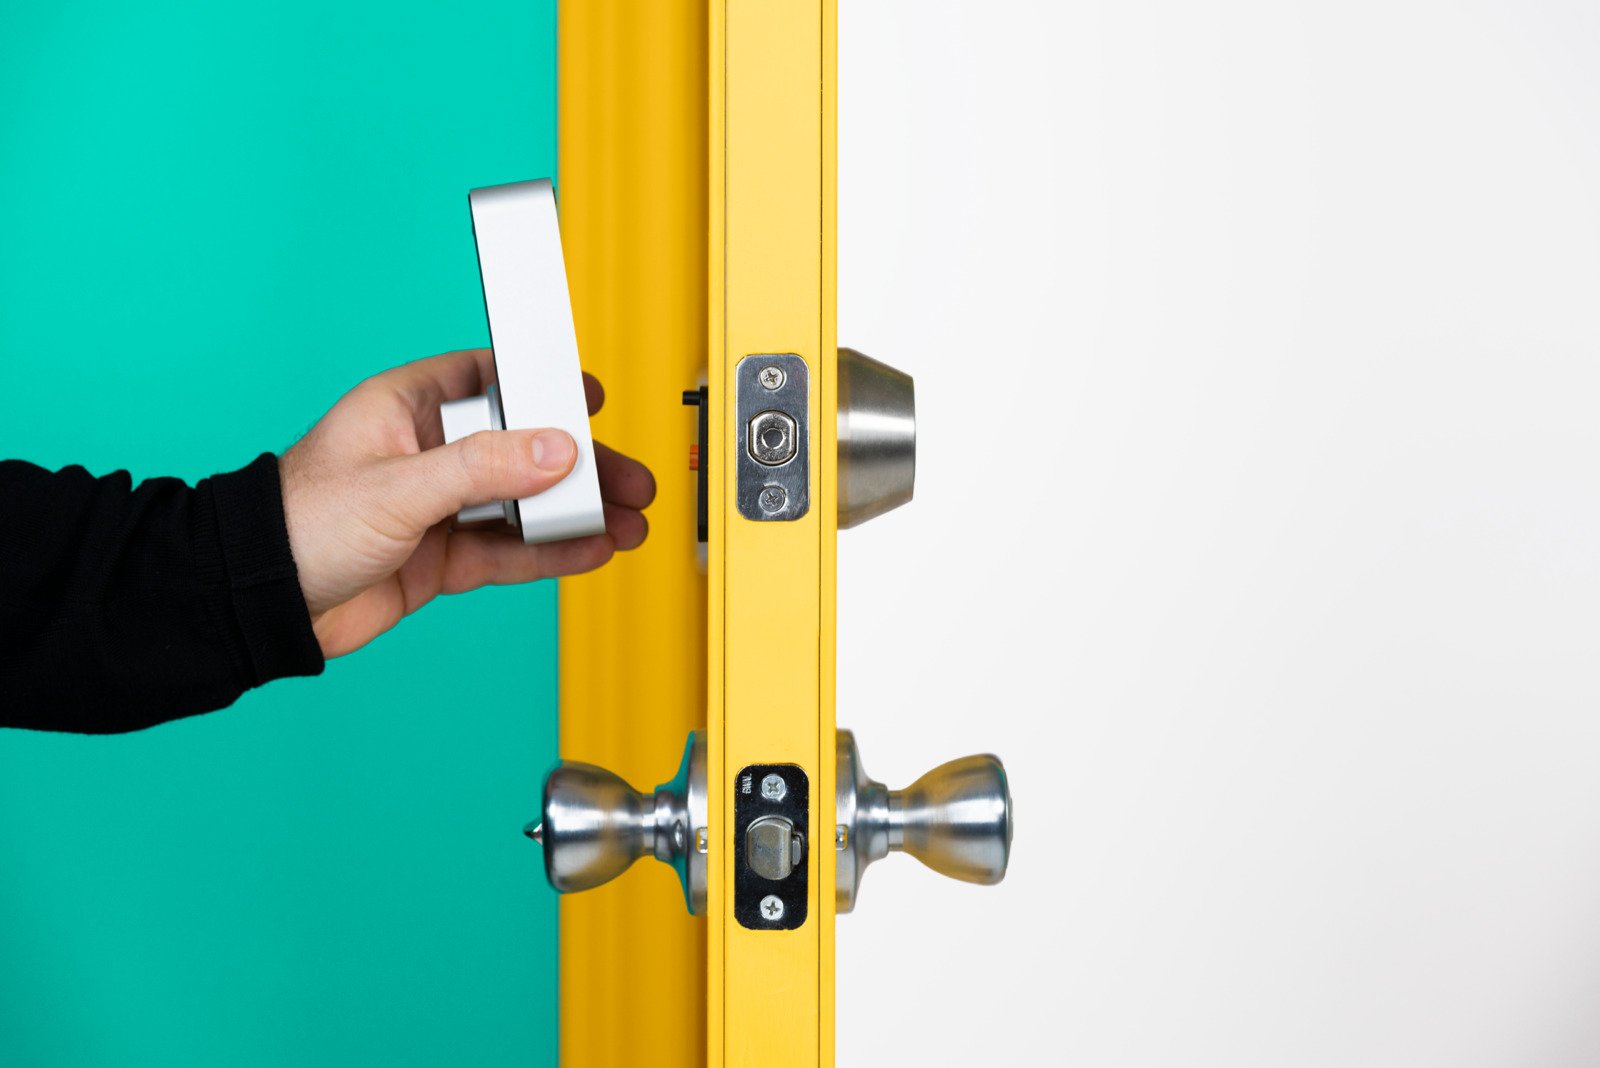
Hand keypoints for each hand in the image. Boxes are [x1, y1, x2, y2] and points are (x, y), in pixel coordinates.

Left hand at [279, 348, 653, 657]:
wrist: (262, 606)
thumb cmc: (297, 524)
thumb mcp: (398, 487)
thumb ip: (480, 468)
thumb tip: (552, 450)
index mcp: (407, 407)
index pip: (490, 380)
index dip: (541, 385)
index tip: (588, 396)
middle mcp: (428, 452)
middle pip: (522, 448)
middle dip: (578, 465)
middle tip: (628, 478)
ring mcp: (438, 507)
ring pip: (523, 503)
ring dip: (576, 513)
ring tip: (627, 521)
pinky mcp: (442, 557)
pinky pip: (510, 550)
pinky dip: (552, 551)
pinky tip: (590, 549)